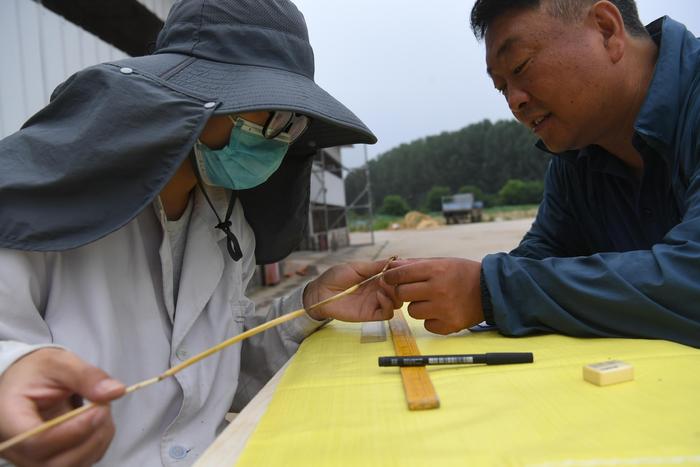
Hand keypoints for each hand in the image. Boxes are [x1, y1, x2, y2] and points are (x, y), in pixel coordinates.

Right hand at [0, 348, 124, 466]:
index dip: (73, 431)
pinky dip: (98, 444)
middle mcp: (16, 447)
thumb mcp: (59, 363)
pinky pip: (80, 463)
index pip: (37, 441)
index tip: (99, 409)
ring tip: (102, 409)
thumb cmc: (37, 372)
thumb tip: (116, 390)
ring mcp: (33, 458)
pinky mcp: (51, 460)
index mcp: (8, 418)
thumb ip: (86, 376)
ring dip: (98, 440)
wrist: (29, 382)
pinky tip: (98, 421)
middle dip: (90, 436)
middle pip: (55, 462)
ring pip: (71, 465)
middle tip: (104, 406)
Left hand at [303, 259, 400, 321]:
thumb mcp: (357, 267)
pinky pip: (387, 314)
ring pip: (397, 303)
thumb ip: (376, 266)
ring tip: (382, 285)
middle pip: (400, 290)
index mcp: (377, 277)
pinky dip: (388, 305)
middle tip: (390, 277)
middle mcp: (379, 290)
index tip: (400, 266)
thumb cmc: (335, 277)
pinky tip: (379, 295)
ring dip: (394, 293)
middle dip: (399, 283)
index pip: (397, 277)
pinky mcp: (370, 314)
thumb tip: (395, 259)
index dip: (402, 272)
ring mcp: (375, 303)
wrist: (321, 292)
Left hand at [383, 258, 483, 333]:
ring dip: (418, 307)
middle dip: (404, 292)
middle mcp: (438, 290)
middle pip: (402, 294)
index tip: (388, 279)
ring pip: (412, 311)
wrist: (491, 291)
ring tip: (432, 301)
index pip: (401, 274)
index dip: (390, 276)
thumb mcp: (441, 262)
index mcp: (436, 270)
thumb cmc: (462, 273)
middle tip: (414, 290)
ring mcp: (444, 309)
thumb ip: (415, 264)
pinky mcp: (449, 325)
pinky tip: (441, 312)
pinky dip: (431, 320)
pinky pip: (426, 325)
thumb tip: (391, 266)